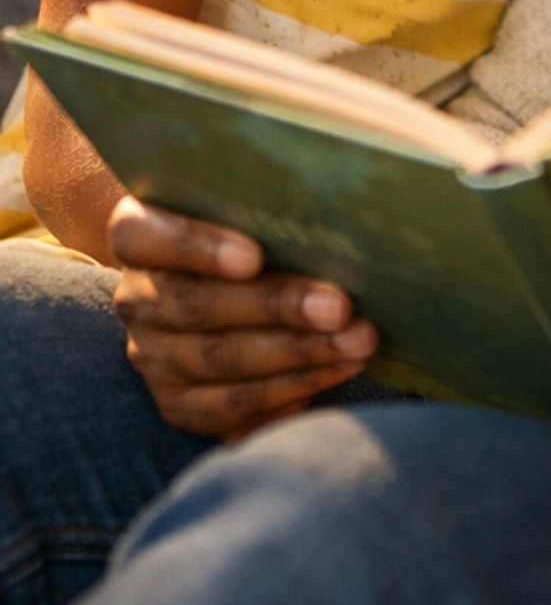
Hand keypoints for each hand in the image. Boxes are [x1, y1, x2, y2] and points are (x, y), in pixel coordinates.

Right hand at [110, 196, 377, 440]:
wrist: (228, 279)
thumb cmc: (252, 225)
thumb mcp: (246, 201)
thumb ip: (268, 197)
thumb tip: (334, 196)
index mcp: (138, 235)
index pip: (144, 237)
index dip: (197, 247)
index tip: (255, 256)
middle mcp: (137, 298)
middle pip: (196, 307)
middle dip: (277, 308)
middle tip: (340, 307)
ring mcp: (154, 356)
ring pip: (220, 363)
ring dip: (297, 356)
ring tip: (358, 342)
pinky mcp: (180, 403)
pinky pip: (233, 408)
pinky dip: (289, 393)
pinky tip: (336, 373)